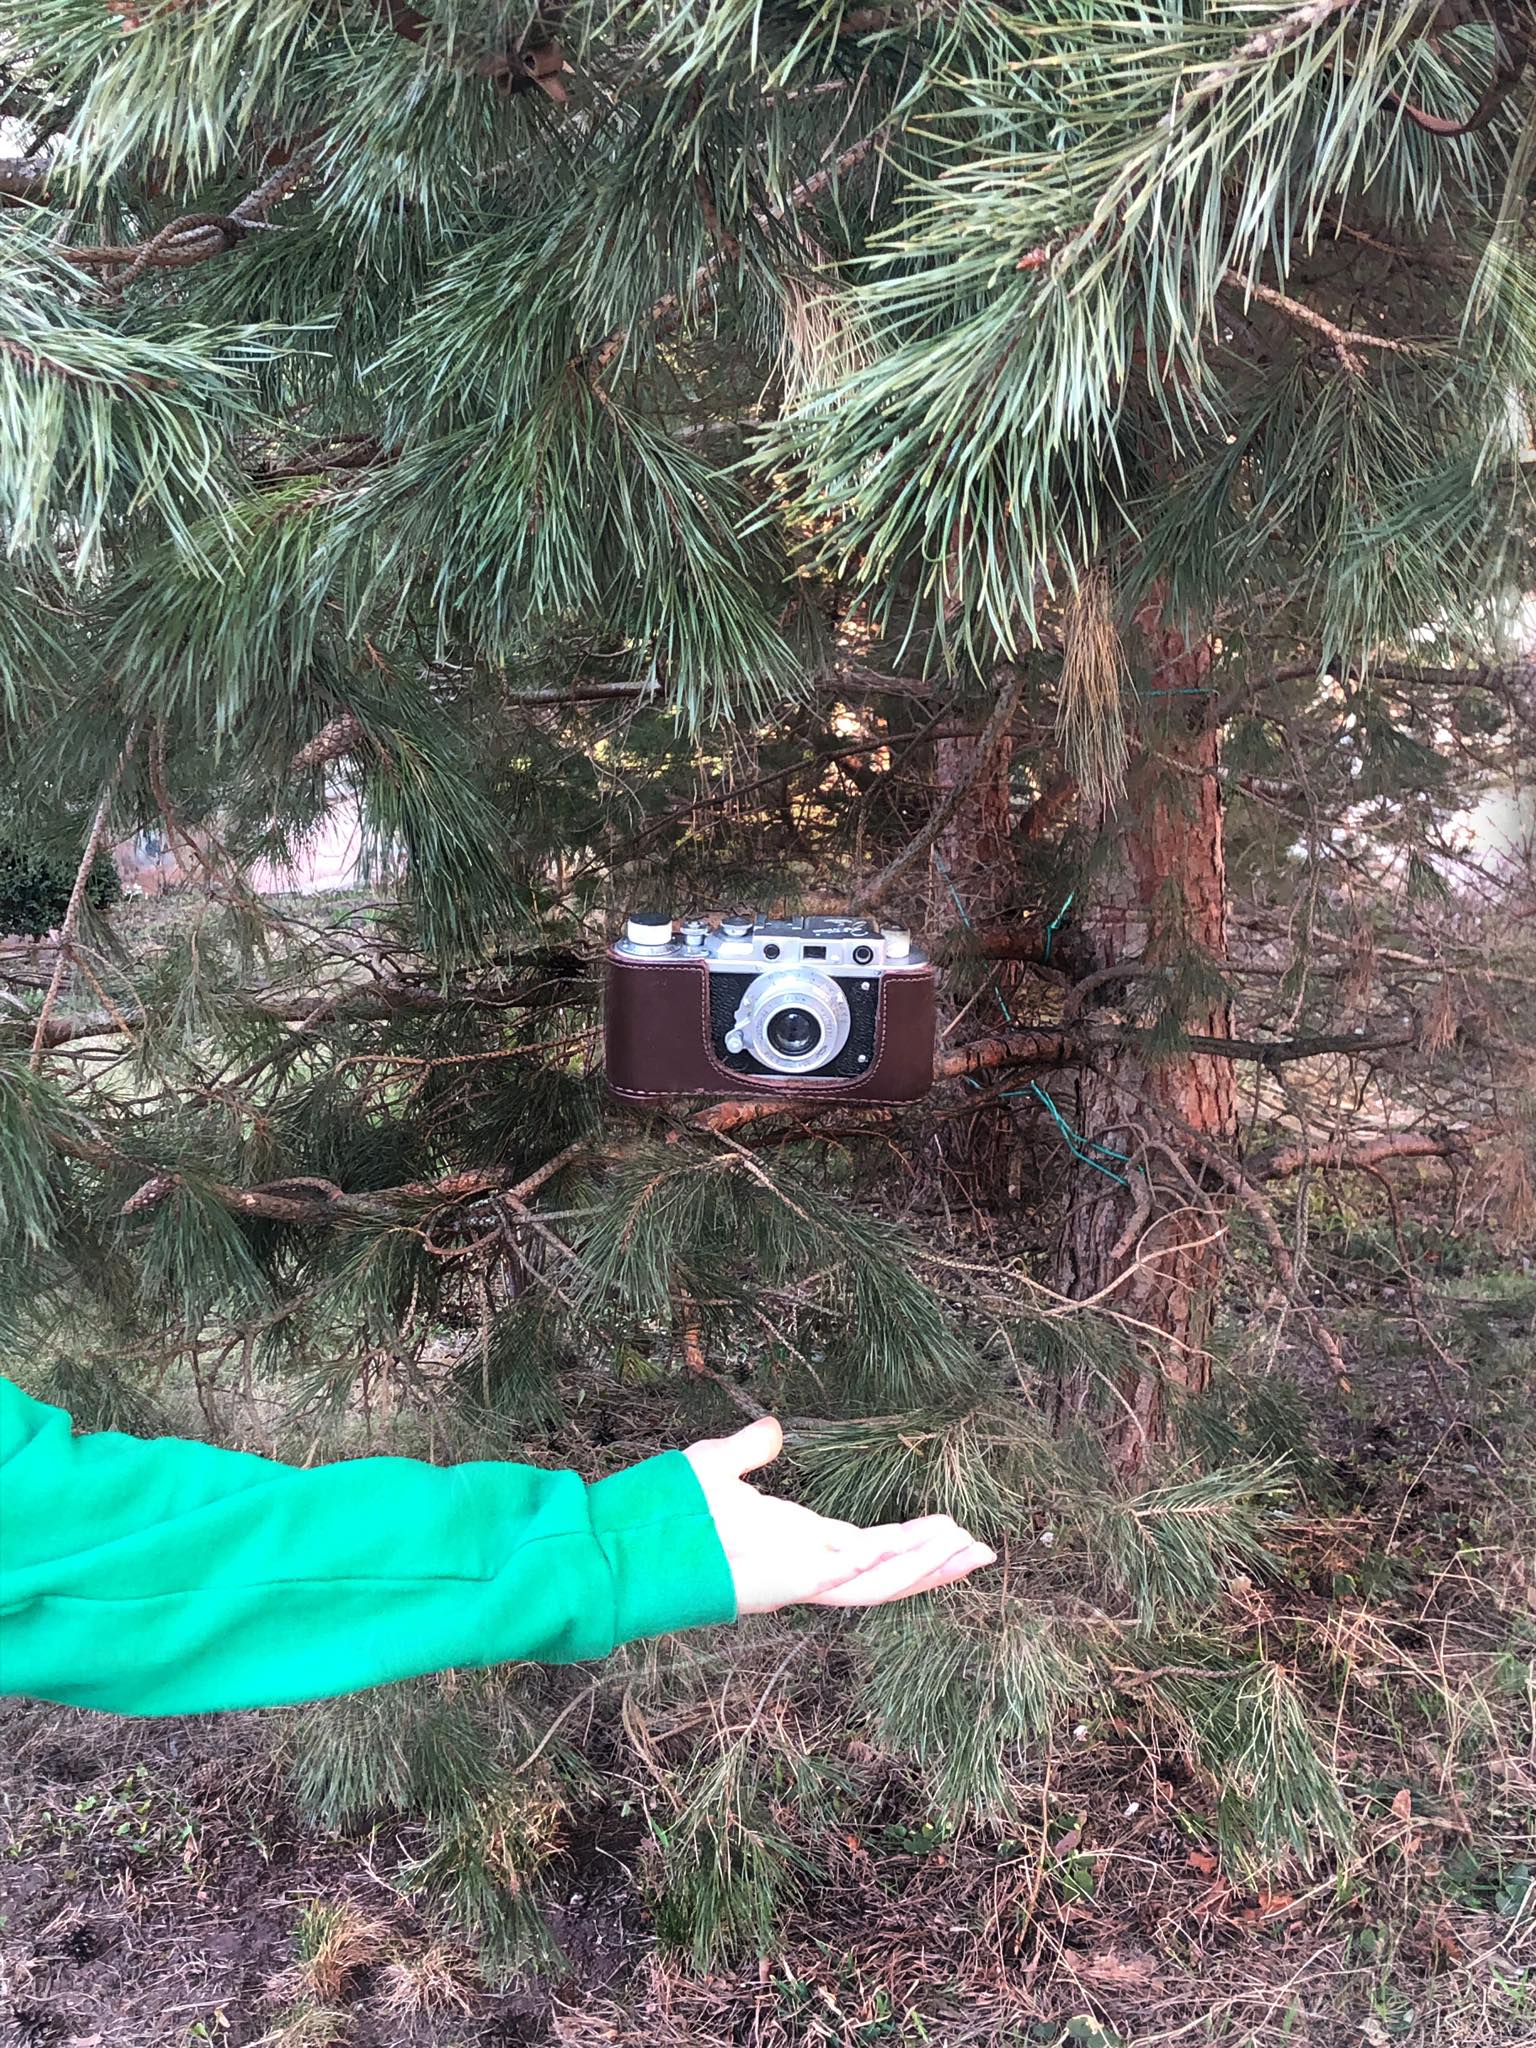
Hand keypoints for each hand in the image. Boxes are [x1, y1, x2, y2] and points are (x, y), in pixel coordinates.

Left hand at [684, 1416, 995, 1614]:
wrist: (631, 1544)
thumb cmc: (669, 1512)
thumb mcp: (719, 1466)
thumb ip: (750, 1451)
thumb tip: (772, 1431)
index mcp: (799, 1542)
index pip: (870, 1548)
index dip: (911, 1542)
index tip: (951, 1527)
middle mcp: (806, 1566)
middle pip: (886, 1573)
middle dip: (935, 1564)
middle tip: (984, 1552)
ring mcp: (797, 1578)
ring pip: (876, 1583)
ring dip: (923, 1567)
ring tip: (967, 1550)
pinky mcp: (785, 1582)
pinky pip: (844, 1580)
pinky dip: (881, 1569)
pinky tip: (916, 1552)